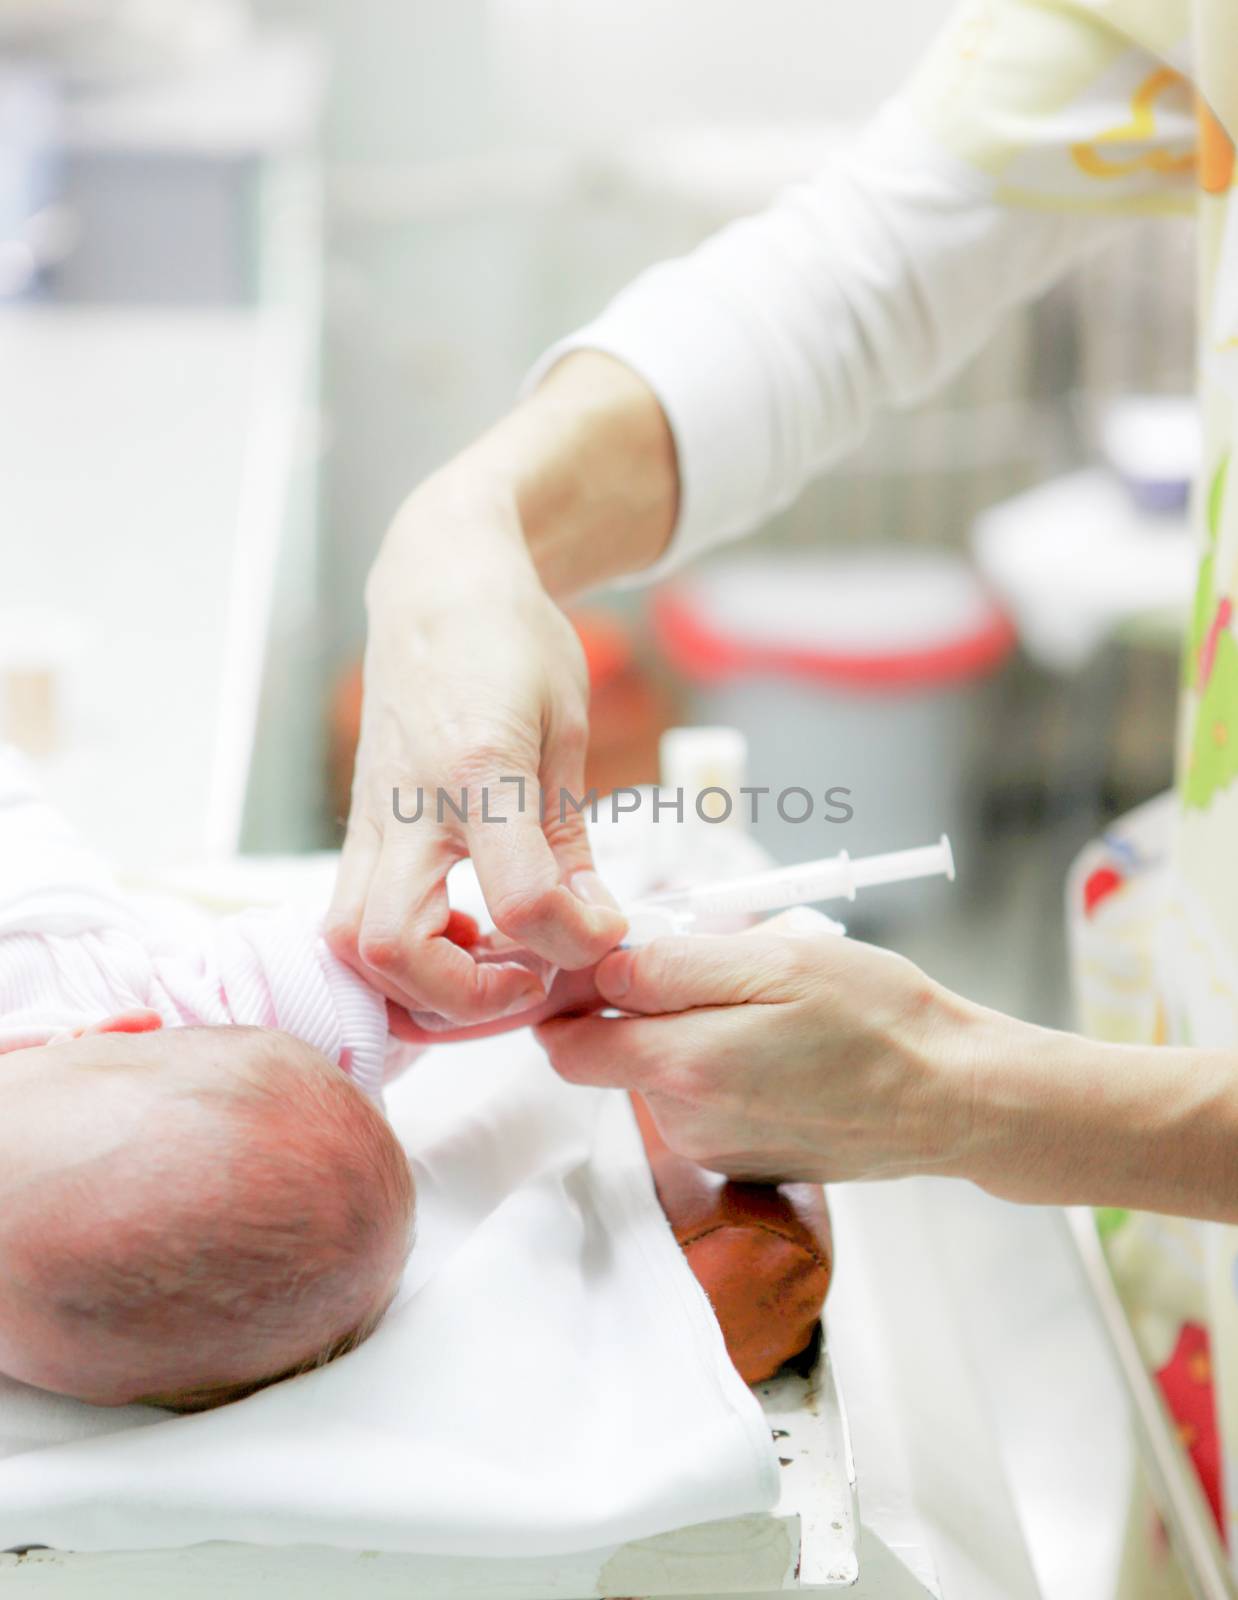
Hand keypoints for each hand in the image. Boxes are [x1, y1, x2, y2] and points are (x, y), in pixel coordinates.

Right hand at [327, 476, 625, 1024]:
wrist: (437, 585)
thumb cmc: (509, 642)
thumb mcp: (564, 731)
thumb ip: (569, 840)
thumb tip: (592, 926)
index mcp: (476, 767)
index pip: (520, 895)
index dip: (575, 940)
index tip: (606, 929)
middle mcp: (407, 804)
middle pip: (390, 947)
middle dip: (465, 995)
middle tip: (530, 976)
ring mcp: (370, 820)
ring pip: (347, 943)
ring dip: (418, 985)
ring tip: (491, 964)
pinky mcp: (359, 829)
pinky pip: (352, 917)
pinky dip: (401, 956)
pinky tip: (462, 934)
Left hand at [536, 911, 989, 1183]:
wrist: (954, 1099)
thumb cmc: (879, 1018)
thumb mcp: (777, 962)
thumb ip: (674, 968)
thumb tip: (599, 972)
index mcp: (684, 1066)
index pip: (566, 1044)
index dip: (570, 996)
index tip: (605, 958)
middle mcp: (686, 1121)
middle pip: (612, 1055)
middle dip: (642, 1006)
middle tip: (721, 967)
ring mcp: (714, 1148)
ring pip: (659, 1075)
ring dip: (689, 1033)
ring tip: (768, 1007)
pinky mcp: (742, 1159)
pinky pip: (700, 1102)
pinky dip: (721, 1066)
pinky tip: (781, 1048)